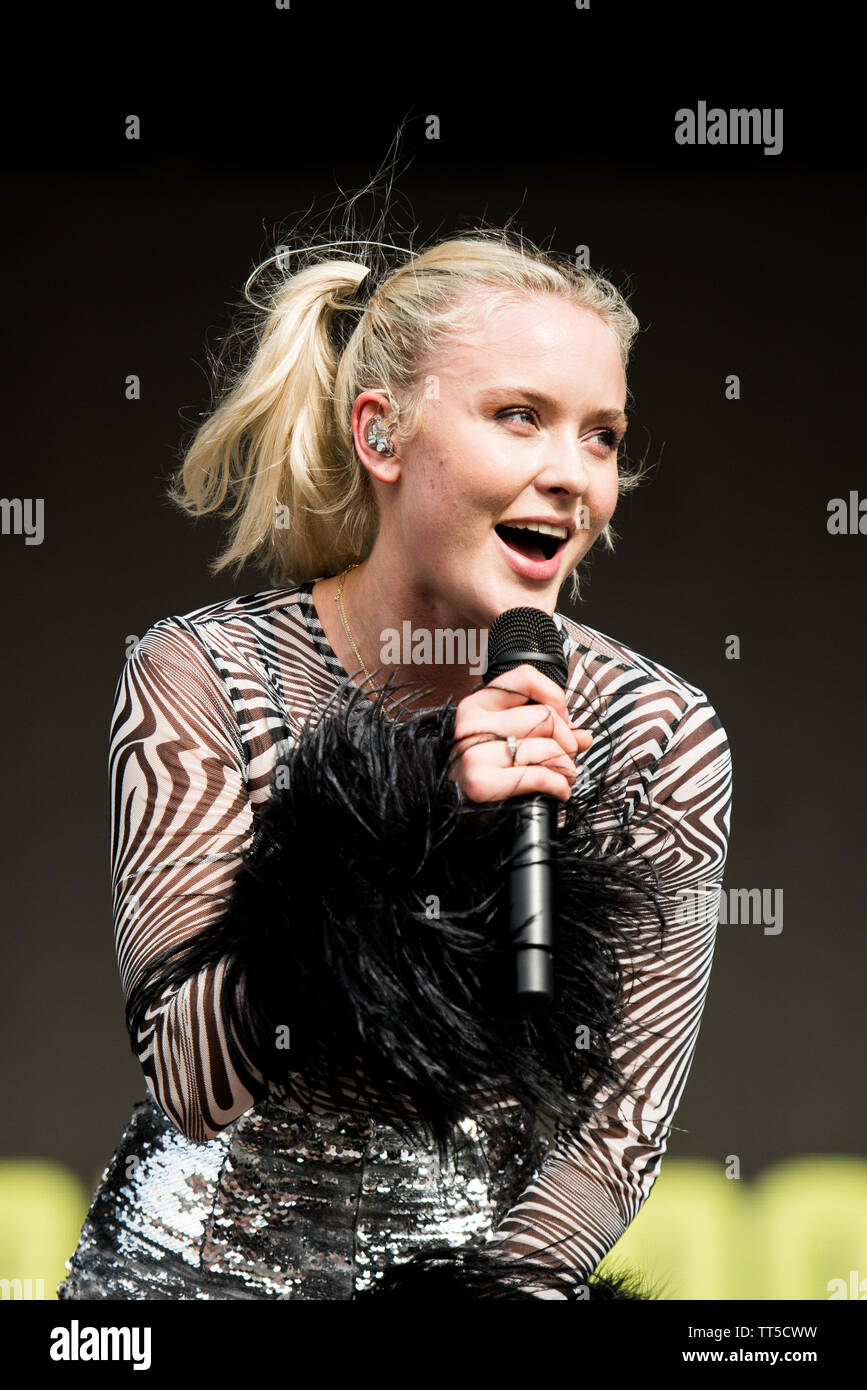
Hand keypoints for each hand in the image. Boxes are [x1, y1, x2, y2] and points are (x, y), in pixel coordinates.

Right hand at [448, 664, 592, 804]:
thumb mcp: (506, 738)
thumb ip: (545, 730)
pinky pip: (539, 775)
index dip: (554, 696)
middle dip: (568, 740)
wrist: (452, 809)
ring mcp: (474, 752)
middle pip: (545, 716)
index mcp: (478, 704)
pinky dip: (559, 785)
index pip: (526, 677)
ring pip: (547, 746)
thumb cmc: (482, 771)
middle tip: (567, 756)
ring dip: (567, 766)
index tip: (562, 717)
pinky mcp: (481, 781)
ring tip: (564, 776)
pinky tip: (559, 790)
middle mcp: (473, 724)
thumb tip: (583, 736)